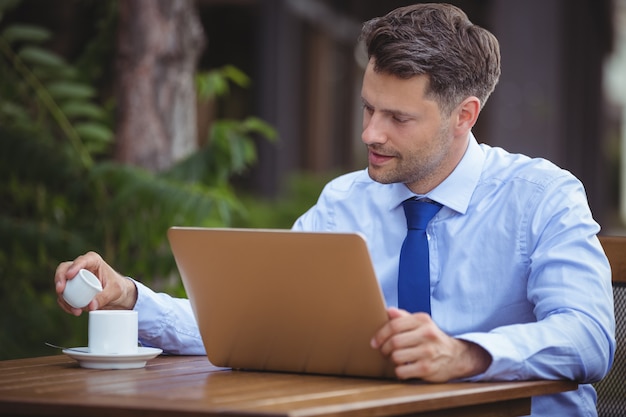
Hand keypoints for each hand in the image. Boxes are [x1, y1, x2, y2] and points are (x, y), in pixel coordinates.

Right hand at [55, 251, 137, 315]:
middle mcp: (81, 267)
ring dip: (63, 297)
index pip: (81, 261)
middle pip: (64, 269)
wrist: (118, 295)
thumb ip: (104, 297)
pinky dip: (65, 304)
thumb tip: (90, 306)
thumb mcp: (115, 291)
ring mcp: (75, 278)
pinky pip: (63, 296)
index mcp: (93, 261)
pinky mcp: (72, 289)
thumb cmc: (118, 287)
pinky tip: (73, 311)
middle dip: (59, 279)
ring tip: (75, 309)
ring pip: (62, 284)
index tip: (70, 276)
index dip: (74, 267)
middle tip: (60, 290)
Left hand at [371, 307, 491, 381]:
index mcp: (423, 320)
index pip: (394, 325)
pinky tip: (404, 368)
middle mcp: (427, 334)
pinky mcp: (428, 368)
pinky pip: (402, 371)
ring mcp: (428, 352)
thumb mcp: (421, 324)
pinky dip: (399, 371)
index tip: (374, 342)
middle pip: (394, 342)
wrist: (456, 356)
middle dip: (384, 349)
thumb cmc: (432, 338)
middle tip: (384, 352)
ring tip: (396, 359)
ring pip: (396, 357)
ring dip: (391, 360)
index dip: (380, 335)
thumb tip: (388, 310)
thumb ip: (404, 317)